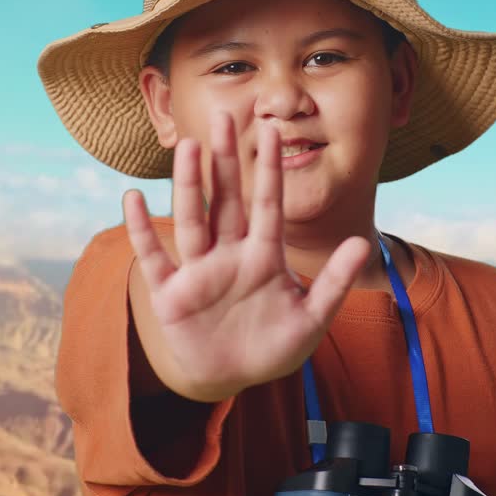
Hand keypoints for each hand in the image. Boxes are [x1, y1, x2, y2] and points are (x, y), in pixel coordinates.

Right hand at [122, 112, 370, 401]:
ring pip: (192, 220)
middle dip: (225, 160)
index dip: (269, 169)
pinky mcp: (170, 293)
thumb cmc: (273, 346)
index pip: (267, 204)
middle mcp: (228, 254)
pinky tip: (132, 199)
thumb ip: (335, 281)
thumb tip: (363, 242)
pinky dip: (142, 231)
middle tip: (221, 116)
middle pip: (226, 200)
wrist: (232, 378)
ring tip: (188, 147)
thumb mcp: (312, 317)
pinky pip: (153, 257)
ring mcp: (198, 271)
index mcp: (263, 256)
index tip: (272, 129)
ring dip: (189, 185)